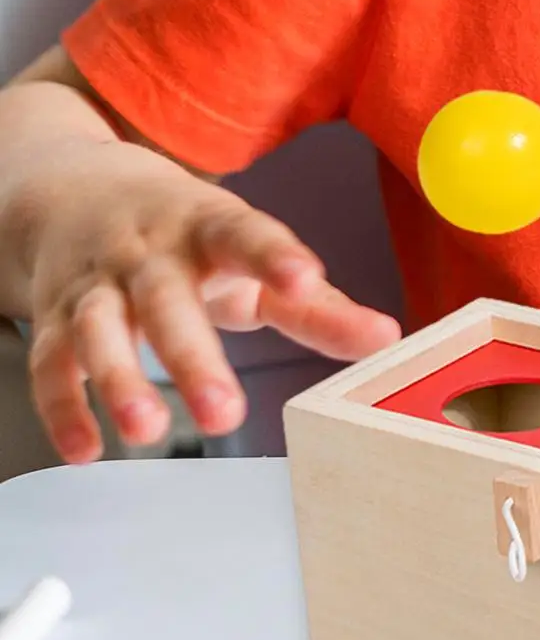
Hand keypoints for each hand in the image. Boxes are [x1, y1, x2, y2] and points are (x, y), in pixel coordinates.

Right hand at [23, 144, 398, 462]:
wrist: (74, 190)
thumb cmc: (187, 234)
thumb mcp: (253, 256)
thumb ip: (317, 304)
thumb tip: (387, 339)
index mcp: (208, 227)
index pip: (245, 236)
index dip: (276, 256)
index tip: (305, 279)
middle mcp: (148, 253)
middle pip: (167, 300)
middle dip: (193, 357)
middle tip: (226, 413)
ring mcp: (96, 283)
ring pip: (99, 329)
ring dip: (119, 380)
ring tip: (147, 430)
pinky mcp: (53, 316)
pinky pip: (51, 364)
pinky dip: (64, 408)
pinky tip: (86, 449)